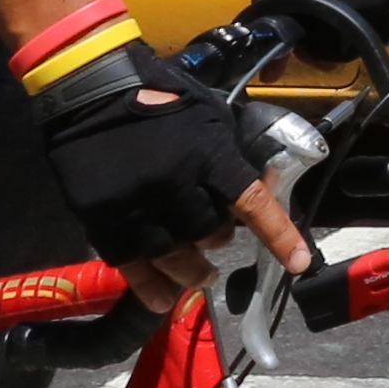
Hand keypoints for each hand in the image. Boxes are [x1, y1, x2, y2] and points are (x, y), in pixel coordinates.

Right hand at [36, 46, 290, 281]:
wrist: (89, 89)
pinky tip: (162, 298)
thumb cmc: (158, 96)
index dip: (279, 236)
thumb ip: (230, 156)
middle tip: (217, 239)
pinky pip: (132, 266)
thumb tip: (262, 188)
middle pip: (210, 235)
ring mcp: (137, 205)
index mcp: (208, 154)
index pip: (252, 203)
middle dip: (218, 241)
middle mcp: (176, 185)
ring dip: (191, 271)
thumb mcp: (209, 115)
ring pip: (174, 256)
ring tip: (199, 275)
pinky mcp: (103, 219)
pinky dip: (150, 287)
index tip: (299, 263)